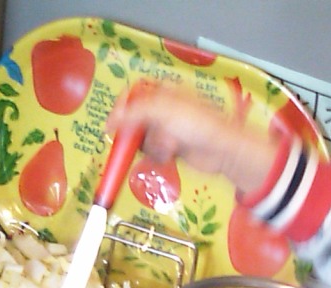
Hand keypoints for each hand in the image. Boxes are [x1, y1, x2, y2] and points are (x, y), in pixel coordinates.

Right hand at [105, 81, 279, 195]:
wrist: (221, 150)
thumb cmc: (197, 124)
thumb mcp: (163, 111)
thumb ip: (134, 113)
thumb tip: (109, 122)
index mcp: (163, 91)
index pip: (133, 94)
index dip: (122, 107)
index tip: (113, 122)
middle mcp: (164, 108)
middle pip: (135, 118)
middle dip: (137, 131)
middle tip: (135, 139)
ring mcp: (168, 128)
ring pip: (143, 137)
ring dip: (152, 144)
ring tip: (168, 146)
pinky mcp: (172, 147)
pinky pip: (154, 150)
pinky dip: (159, 153)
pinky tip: (171, 153)